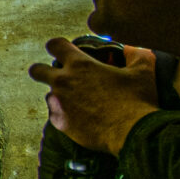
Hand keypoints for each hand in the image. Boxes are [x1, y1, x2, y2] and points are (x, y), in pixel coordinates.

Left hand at [29, 36, 160, 153]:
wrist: (132, 133)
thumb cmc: (138, 100)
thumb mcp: (143, 71)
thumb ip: (136, 54)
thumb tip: (131, 49)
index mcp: (80, 65)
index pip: (54, 45)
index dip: (57, 46)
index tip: (62, 51)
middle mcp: (63, 82)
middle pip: (36, 70)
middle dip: (43, 71)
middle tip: (59, 76)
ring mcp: (59, 104)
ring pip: (48, 95)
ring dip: (59, 96)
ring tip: (79, 102)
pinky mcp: (60, 123)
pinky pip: (55, 115)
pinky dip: (64, 115)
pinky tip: (80, 118)